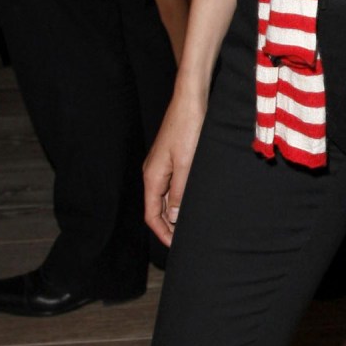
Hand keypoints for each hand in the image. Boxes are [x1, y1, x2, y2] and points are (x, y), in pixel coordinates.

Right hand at [142, 86, 207, 245]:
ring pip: (166, 197)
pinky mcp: (172, 158)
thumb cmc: (189, 128)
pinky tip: (193, 202)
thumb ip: (181, 192)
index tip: (176, 246)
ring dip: (176, 213)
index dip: (163, 232)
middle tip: (187, 240)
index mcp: (153, 176)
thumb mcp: (187, 164)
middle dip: (169, 226)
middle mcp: (154, 173)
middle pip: (158, 208)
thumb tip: (175, 218)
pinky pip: (173, 185)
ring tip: (192, 225)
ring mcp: (162, 165)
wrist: (192, 99)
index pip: (152, 214)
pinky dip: (181, 198)